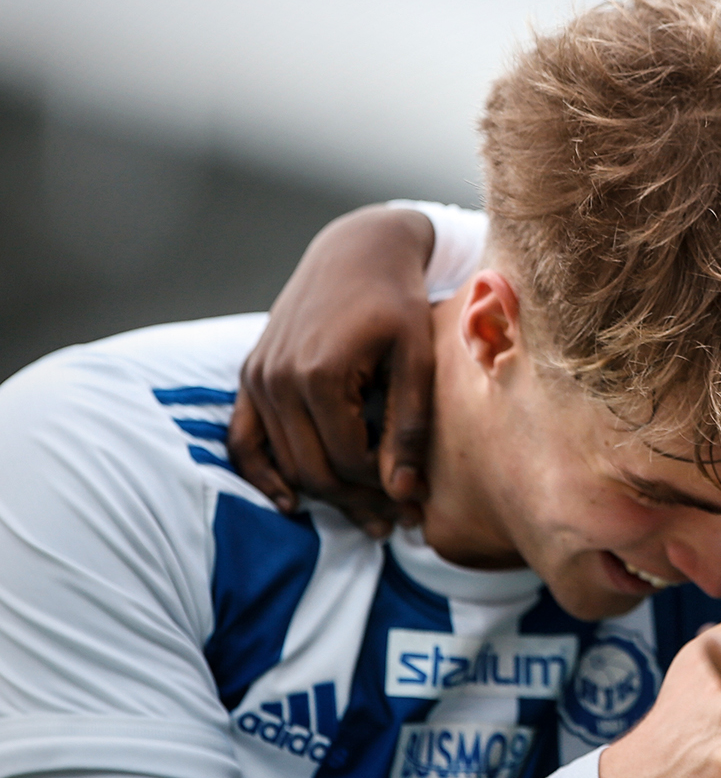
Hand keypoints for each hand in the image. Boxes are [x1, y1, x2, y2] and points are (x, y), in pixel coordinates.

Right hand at [229, 205, 437, 533]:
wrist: (356, 253)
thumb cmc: (398, 302)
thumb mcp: (418, 358)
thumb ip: (410, 424)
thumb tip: (404, 492)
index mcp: (320, 373)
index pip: (349, 458)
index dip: (385, 488)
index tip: (417, 501)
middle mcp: (277, 379)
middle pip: (313, 468)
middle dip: (358, 503)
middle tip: (396, 524)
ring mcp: (257, 378)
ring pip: (285, 462)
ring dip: (323, 497)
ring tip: (368, 518)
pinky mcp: (250, 376)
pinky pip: (243, 440)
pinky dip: (263, 474)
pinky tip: (289, 503)